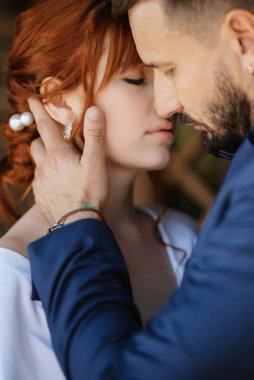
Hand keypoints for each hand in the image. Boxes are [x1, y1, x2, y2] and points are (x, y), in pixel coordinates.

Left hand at [29, 98, 108, 224]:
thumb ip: (94, 136)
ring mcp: (41, 182)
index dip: (39, 111)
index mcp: (57, 154)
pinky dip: (47, 177)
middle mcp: (44, 166)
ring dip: (46, 159)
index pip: (45, 126)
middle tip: (56, 141)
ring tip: (61, 165)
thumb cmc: (89, 192)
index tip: (32, 99)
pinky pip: (40, 181)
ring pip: (38, 164)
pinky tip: (60, 184)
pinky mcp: (41, 196)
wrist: (77, 224)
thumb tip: (93, 110)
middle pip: (36, 145)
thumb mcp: (95, 162)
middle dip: (43, 139)